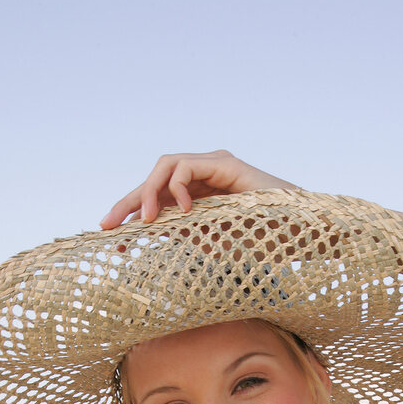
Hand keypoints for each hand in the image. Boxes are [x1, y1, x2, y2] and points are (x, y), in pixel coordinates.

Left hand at [100, 149, 299, 228]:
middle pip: (153, 179)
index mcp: (196, 195)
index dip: (129, 213)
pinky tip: (181, 210)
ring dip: (148, 192)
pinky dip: (177, 187)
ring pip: (164, 166)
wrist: (294, 235)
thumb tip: (143, 232)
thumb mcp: (206, 240)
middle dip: (127, 201)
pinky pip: (186, 167)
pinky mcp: (223, 162)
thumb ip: (178, 232)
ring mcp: (212, 166)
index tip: (109, 236)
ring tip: (144, 220)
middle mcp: (201, 176)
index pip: (154, 198)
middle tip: (108, 224)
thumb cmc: (257, 241)